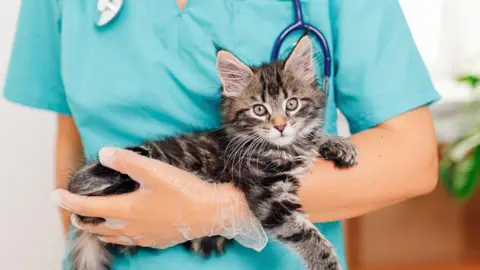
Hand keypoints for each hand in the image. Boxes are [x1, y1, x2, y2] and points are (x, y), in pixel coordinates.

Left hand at [51, 147, 266, 250]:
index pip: (87, 207)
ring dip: (97, 227)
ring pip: (110, 236)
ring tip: (95, 218)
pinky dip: (116, 233)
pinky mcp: (154, 240)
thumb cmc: (183, 191)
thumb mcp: (154, 170)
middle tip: (75, 206)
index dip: (68, 201)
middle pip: (95, 226)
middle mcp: (129, 228)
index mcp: (125, 210)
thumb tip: (104, 153)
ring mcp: (142, 237)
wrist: (210, 212)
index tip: (55, 195)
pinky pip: (127, 240)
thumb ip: (126, 160)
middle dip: (80, 216)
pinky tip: (125, 226)